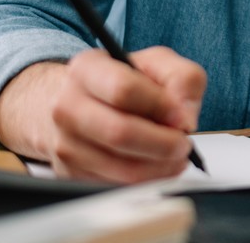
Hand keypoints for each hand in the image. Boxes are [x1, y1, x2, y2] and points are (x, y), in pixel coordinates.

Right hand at [0, 47, 205, 182]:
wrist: (79, 101)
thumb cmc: (123, 80)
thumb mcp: (158, 63)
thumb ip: (182, 79)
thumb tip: (184, 118)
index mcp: (87, 69)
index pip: (124, 89)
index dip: (161, 106)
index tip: (182, 117)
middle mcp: (68, 105)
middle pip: (120, 133)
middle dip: (163, 144)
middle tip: (183, 144)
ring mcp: (65, 142)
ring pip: (120, 167)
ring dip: (159, 167)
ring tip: (174, 157)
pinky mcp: (70, 173)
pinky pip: (116, 185)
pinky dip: (145, 180)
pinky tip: (156, 166)